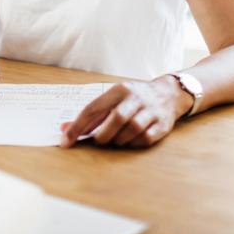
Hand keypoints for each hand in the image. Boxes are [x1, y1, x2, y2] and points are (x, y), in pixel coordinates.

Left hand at [59, 76, 191, 148]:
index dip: (77, 126)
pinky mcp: (163, 124)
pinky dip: (134, 143)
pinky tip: (130, 141)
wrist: (168, 93)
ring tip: (115, 140)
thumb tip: (64, 130)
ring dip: (119, 140)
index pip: (93, 108)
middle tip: (99, 141)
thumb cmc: (132, 99)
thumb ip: (91, 115)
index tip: (65, 141)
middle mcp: (135, 98)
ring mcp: (151, 110)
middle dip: (103, 135)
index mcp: (118, 90)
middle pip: (116, 118)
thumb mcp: (112, 99)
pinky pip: (145, 139)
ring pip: (132, 129)